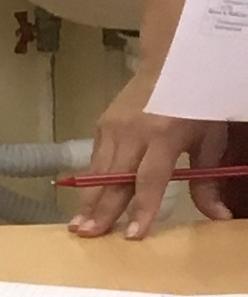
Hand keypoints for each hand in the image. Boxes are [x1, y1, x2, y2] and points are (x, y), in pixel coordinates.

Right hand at [67, 76, 232, 239]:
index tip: (134, 235)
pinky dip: (91, 183)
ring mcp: (113, 127)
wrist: (169, 61)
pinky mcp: (102, 125)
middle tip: (88, 235)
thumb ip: (208, 181)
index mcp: (164, 135)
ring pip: (98, 172)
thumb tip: (219, 217)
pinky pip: (96, 159)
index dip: (143, 208)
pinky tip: (84, 205)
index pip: (150, 179)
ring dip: (87, 201)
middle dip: (101, 209)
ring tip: (77, 227)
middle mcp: (133, 132)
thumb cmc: (196, 103)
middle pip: (114, 179)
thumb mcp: (210, 140)